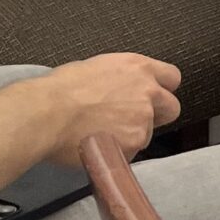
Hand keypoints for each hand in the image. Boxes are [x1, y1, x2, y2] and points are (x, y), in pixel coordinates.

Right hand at [43, 53, 181, 164]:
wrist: (48, 112)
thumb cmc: (61, 89)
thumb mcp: (97, 68)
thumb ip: (120, 78)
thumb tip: (118, 89)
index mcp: (138, 67)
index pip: (171, 77)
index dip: (162, 90)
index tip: (152, 98)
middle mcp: (147, 91)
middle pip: (170, 107)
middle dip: (156, 116)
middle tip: (130, 122)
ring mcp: (143, 118)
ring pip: (147, 133)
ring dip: (130, 136)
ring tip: (101, 134)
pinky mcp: (133, 143)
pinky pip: (130, 152)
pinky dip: (116, 153)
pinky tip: (97, 145)